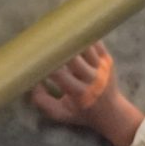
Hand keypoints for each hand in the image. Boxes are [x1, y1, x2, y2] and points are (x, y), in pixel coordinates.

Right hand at [29, 42, 144, 145]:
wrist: (111, 112)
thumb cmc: (82, 113)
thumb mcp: (59, 113)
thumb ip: (41, 100)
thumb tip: (32, 80)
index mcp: (80, 92)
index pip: (58, 73)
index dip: (45, 63)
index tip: (33, 56)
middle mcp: (93, 78)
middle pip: (73, 55)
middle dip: (57, 47)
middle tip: (43, 40)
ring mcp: (102, 67)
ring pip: (85, 45)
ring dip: (70, 39)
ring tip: (56, 33)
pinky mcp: (108, 59)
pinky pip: (95, 42)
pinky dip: (83, 36)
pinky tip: (71, 33)